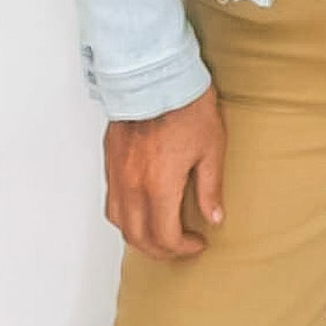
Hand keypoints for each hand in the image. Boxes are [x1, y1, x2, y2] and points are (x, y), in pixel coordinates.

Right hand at [103, 82, 226, 259]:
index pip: (165, 237)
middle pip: (138, 238)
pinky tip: (142, 211)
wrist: (156, 76)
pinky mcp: (110, 161)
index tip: (198, 242)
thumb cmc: (186, 107)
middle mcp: (132, 186)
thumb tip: (214, 218)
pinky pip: (112, 201)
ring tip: (161, 234)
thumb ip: (210, 189)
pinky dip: (126, 216)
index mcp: (158, 186)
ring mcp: (117, 174)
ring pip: (120, 223)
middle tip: (180, 247)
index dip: (183, 249)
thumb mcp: (211, 150)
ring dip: (140, 236)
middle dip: (161, 250)